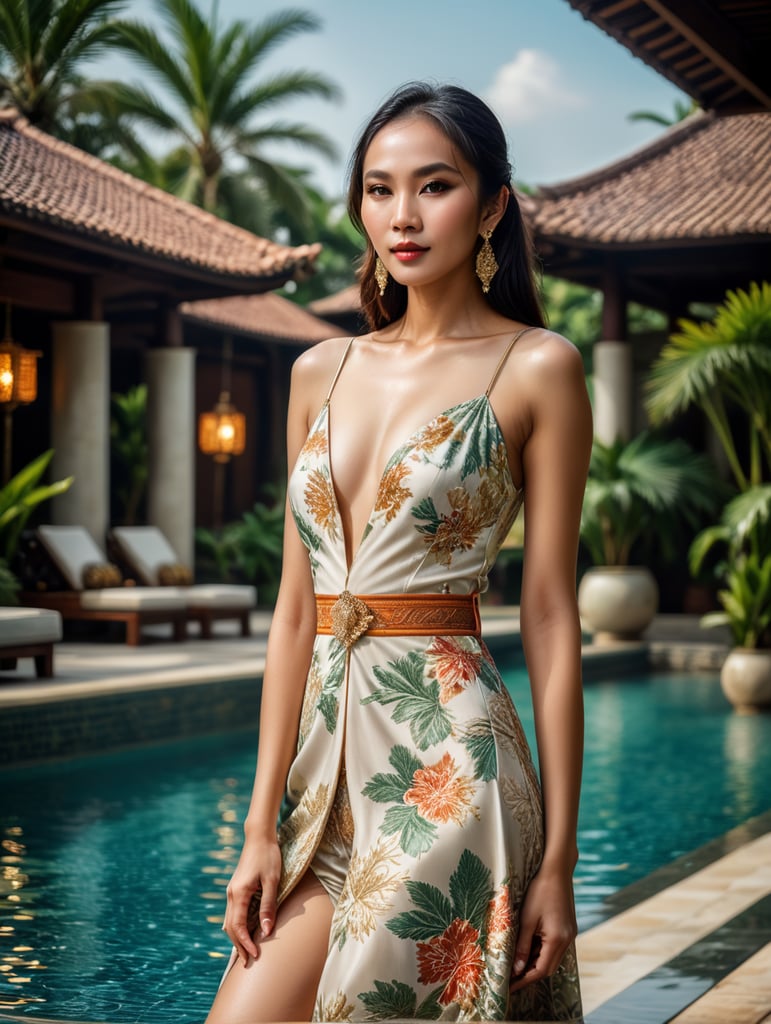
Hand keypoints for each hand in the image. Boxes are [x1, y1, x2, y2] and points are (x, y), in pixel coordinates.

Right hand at [222, 835, 281, 964]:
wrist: (259, 837)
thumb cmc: (268, 856)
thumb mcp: (272, 881)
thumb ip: (268, 906)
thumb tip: (267, 931)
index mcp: (239, 893)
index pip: (238, 927)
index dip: (246, 943)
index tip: (255, 956)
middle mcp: (232, 894)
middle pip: (231, 927)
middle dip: (239, 946)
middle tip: (247, 963)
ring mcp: (232, 891)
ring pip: (230, 921)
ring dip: (237, 938)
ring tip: (245, 952)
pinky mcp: (236, 888)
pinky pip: (233, 913)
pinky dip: (237, 926)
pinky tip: (244, 932)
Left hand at [509, 865, 576, 992]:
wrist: (557, 871)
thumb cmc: (540, 891)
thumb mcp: (527, 919)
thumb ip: (523, 945)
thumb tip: (518, 968)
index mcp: (557, 939)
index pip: (541, 969)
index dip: (525, 979)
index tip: (510, 985)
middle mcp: (567, 940)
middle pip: (548, 967)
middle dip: (530, 974)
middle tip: (511, 978)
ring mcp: (569, 934)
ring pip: (552, 957)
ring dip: (535, 962)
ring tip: (517, 964)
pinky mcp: (568, 928)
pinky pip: (555, 947)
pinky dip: (542, 951)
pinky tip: (529, 947)